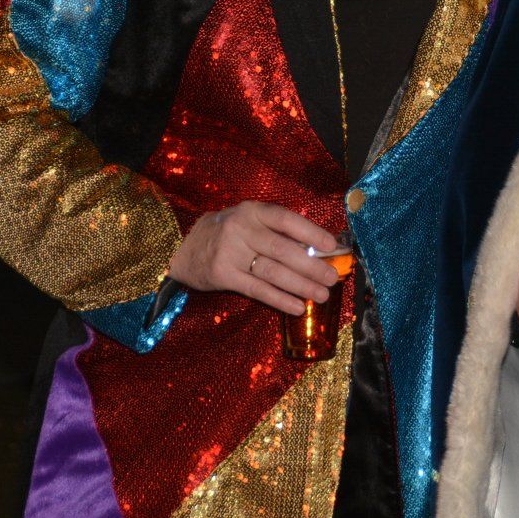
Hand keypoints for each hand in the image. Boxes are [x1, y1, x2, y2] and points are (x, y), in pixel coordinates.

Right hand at [167, 200, 343, 314]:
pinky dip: (280, 300)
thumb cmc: (229, 233)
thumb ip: (278, 230)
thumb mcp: (249, 220)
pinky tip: (298, 306)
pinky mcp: (223, 275)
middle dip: (312, 266)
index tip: (332, 246)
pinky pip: (258, 290)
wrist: (185, 248)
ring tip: (322, 295)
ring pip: (273, 272)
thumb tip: (320, 249)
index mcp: (252, 211)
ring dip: (301, 285)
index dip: (311, 232)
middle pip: (283, 250)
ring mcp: (230, 252)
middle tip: (333, 278)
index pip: (286, 220)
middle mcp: (241, 229)